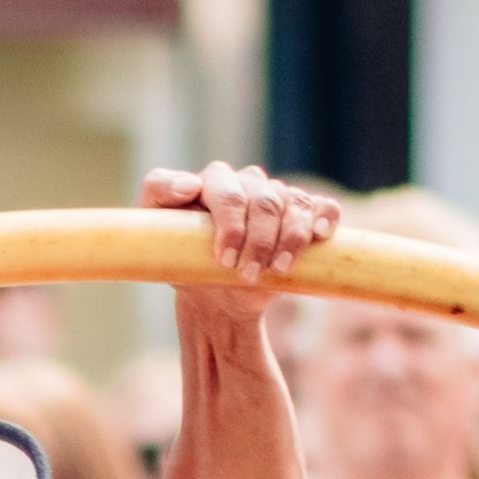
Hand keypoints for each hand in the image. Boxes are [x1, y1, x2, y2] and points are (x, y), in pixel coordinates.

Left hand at [142, 162, 341, 299]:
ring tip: (276, 269)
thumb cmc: (183, 261)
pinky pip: (321, 207)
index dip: (228, 221)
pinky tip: (319, 235)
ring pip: (293, 204)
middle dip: (257, 239)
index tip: (223, 257)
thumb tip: (190, 185)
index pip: (225, 189)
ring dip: (289, 239)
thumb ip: (158, 196)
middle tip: (246, 274)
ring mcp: (277, 198)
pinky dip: (324, 217)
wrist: (213, 297)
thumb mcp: (155, 234)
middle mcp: (249, 184)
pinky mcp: (302, 217)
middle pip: (262, 200)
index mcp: (216, 182)